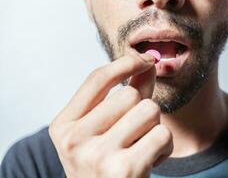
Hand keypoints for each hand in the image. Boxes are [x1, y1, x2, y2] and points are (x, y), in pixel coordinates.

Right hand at [49, 51, 172, 177]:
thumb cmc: (105, 163)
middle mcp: (73, 140)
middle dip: (141, 110)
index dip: (125, 63)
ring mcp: (97, 157)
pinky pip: (162, 135)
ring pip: (149, 111)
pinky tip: (149, 161)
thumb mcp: (102, 130)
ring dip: (153, 128)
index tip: (144, 59)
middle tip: (133, 133)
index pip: (97, 79)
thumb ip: (125, 93)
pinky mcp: (124, 171)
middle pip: (129, 95)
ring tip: (140, 147)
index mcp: (63, 126)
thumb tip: (148, 62)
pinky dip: (164, 147)